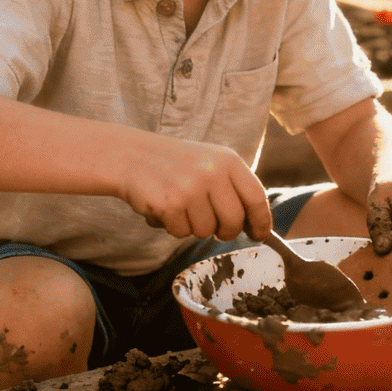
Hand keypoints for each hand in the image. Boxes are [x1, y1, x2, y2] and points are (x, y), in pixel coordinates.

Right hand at [118, 136, 271, 240]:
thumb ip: (234, 187)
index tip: (259, 234)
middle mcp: (212, 172)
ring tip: (181, 208)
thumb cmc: (176, 164)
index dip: (261, 220)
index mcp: (228, 160)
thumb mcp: (211, 162)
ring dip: (194, 227)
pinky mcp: (168, 204)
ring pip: (206, 231)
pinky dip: (173, 227)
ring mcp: (190, 188)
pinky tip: (165, 209)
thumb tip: (256, 223)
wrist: (130, 155)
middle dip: (226, 232)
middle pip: (233, 221)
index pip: (256, 197)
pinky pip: (181, 232)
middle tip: (217, 229)